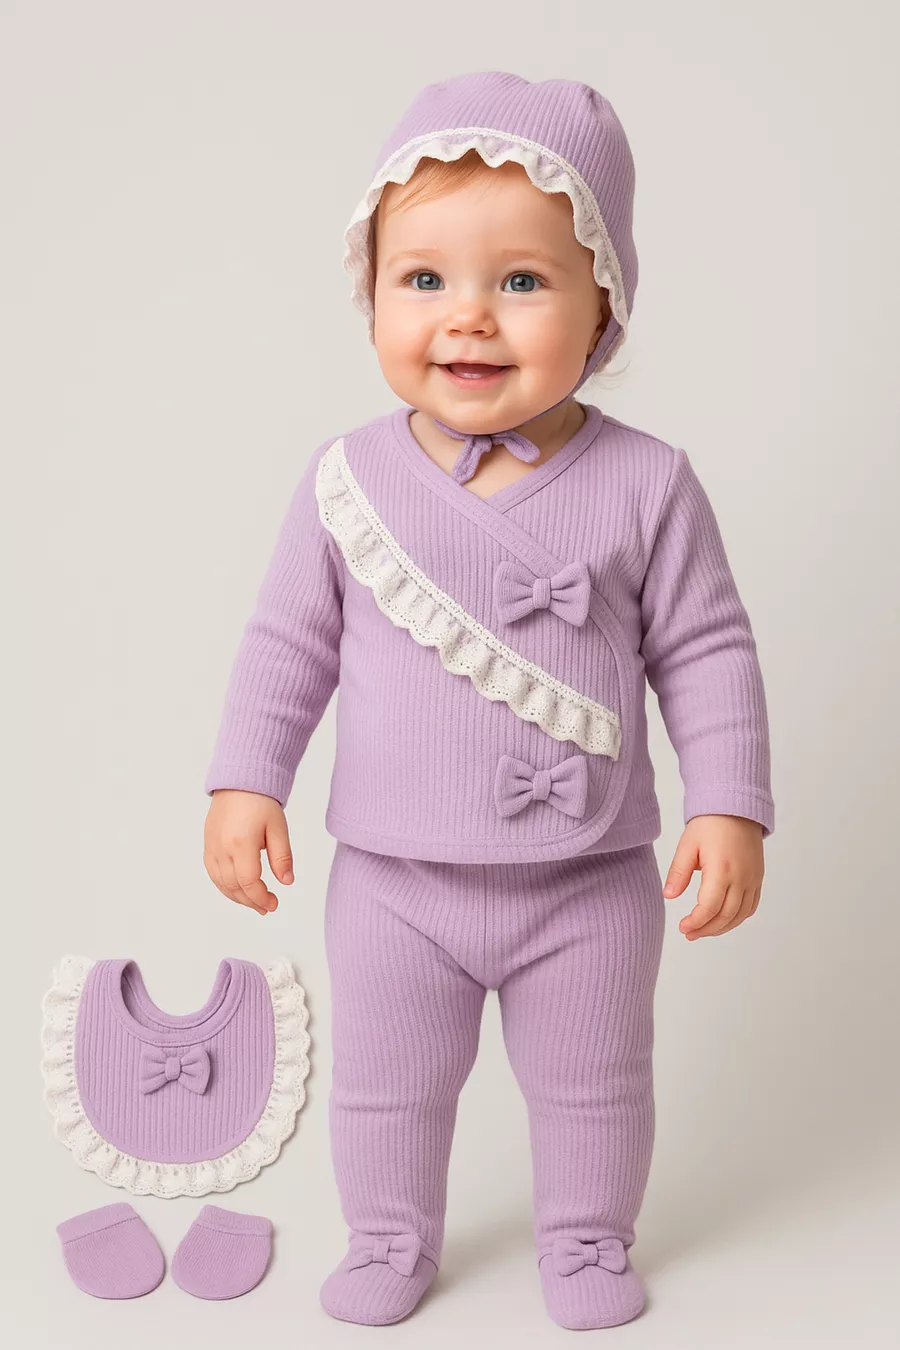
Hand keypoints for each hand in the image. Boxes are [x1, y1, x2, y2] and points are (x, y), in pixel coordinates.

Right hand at [203, 789, 293, 916]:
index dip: (261, 897)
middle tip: (267, 907)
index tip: (274, 904)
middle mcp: (222, 848)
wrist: (240, 783)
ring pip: (221, 883)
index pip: (248, 882)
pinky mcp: (207, 845)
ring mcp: (212, 847)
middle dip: (251, 901)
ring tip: (254, 903)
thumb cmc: (261, 803)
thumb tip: (286, 882)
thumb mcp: (279, 828)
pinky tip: (238, 890)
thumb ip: (282, 857)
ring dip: (237, 897)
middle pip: (233, 887)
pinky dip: (225, 886)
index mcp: (241, 843)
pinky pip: (213, 873)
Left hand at [662, 815, 763, 939]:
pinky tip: (723, 920)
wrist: (735, 808)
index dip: (695, 922)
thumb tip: (668, 896)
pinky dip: (738, 918)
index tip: (683, 927)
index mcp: (722, 869)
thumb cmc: (709, 824)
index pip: (709, 907)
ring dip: (722, 928)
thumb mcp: (687, 845)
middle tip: (689, 934)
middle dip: (706, 930)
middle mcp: (741, 877)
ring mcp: (753, 879)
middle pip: (726, 916)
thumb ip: (678, 872)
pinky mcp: (758, 877)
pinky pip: (751, 906)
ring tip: (703, 930)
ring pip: (740, 915)